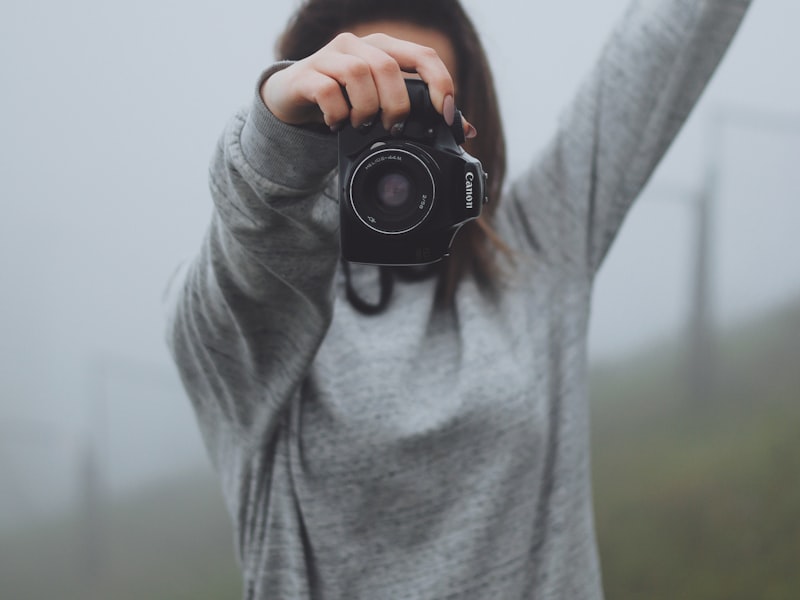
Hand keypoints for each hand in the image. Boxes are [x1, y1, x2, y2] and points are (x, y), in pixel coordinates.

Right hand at [261, 31, 467, 134]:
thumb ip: (422, 113)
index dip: (440, 84)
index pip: (423, 55)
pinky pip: (327, 90)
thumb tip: (465, 130)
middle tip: (392, 128)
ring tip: (362, 126)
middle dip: (397, 105)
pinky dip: (337, 113)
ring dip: (366, 108)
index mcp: (385, 48)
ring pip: (359, 73)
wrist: (293, 98)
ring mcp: (330, 57)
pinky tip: (338, 125)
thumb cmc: (346, 99)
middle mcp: (358, 46)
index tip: (445, 115)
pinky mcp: (306, 74)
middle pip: (389, 66)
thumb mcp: (384, 103)